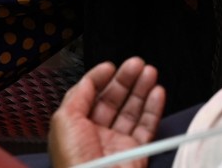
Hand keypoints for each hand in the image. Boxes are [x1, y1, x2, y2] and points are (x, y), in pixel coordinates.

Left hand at [48, 57, 165, 167]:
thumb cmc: (74, 161)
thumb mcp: (64, 120)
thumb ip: (77, 96)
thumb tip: (89, 80)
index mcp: (75, 126)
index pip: (89, 96)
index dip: (100, 78)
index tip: (111, 66)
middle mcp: (95, 134)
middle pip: (113, 100)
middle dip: (125, 80)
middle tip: (136, 64)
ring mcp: (116, 144)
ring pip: (131, 111)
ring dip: (141, 89)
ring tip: (150, 72)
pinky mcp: (135, 154)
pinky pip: (147, 127)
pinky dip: (153, 108)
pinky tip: (157, 93)